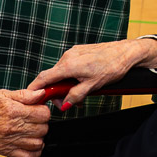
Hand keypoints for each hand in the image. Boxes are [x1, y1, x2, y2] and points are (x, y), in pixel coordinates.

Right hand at [0, 88, 49, 156]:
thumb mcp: (0, 93)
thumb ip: (23, 95)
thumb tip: (40, 94)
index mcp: (12, 111)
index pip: (43, 114)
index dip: (43, 108)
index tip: (38, 107)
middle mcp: (11, 128)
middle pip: (43, 129)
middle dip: (42, 122)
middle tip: (34, 116)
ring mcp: (8, 141)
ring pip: (38, 143)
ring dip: (39, 136)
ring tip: (31, 129)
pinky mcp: (3, 151)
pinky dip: (33, 151)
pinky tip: (29, 142)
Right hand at [27, 39, 156, 109]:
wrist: (126, 53)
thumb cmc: (112, 67)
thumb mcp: (93, 86)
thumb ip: (75, 95)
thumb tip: (64, 104)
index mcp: (68, 65)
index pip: (44, 77)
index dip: (35, 88)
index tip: (30, 97)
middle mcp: (68, 56)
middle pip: (53, 76)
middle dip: (56, 91)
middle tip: (65, 103)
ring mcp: (74, 52)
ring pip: (62, 72)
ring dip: (65, 84)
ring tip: (78, 95)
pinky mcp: (80, 51)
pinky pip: (69, 66)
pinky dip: (71, 76)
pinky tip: (82, 83)